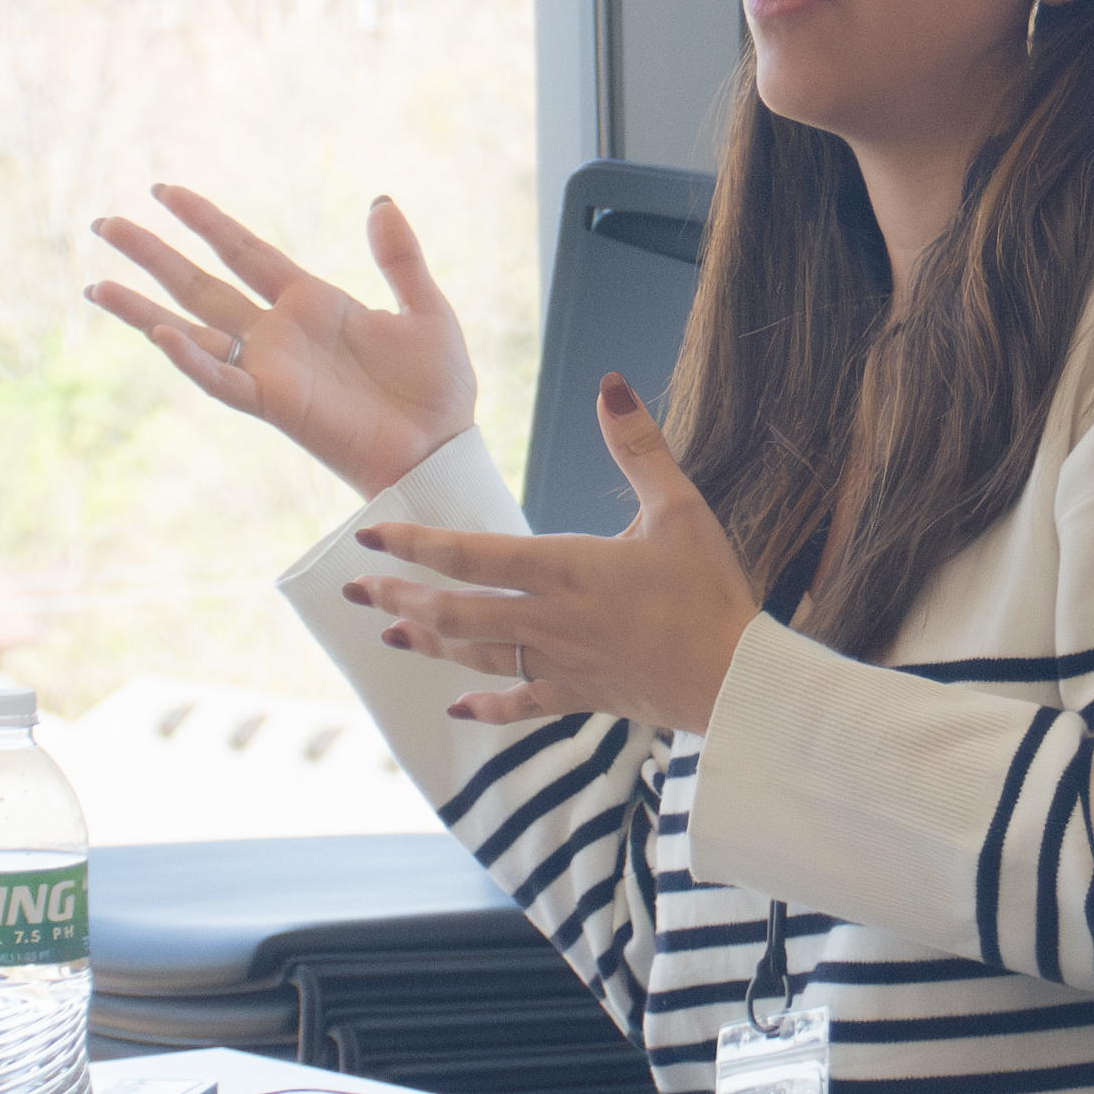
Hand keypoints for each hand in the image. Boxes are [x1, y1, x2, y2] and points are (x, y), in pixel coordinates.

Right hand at [89, 185, 476, 498]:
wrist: (443, 449)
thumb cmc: (437, 390)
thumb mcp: (426, 310)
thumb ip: (400, 257)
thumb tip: (379, 200)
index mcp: (311, 303)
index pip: (244, 251)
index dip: (205, 220)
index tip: (164, 191)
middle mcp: (279, 333)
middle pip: (200, 283)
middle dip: (152, 254)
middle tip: (103, 223)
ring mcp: (271, 368)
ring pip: (192, 330)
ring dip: (144, 310)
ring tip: (95, 285)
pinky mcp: (276, 404)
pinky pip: (223, 380)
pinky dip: (192, 358)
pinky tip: (161, 332)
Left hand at [344, 374, 760, 731]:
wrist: (738, 681)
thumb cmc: (712, 592)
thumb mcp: (681, 508)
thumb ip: (639, 447)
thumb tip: (610, 385)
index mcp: (567, 568)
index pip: (472, 555)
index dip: (416, 544)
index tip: (370, 535)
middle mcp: (552, 619)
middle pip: (457, 612)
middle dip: (401, 600)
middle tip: (355, 592)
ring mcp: (563, 662)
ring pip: (478, 655)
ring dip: (429, 645)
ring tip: (389, 636)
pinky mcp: (583, 695)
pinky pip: (522, 703)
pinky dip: (486, 708)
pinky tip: (457, 707)